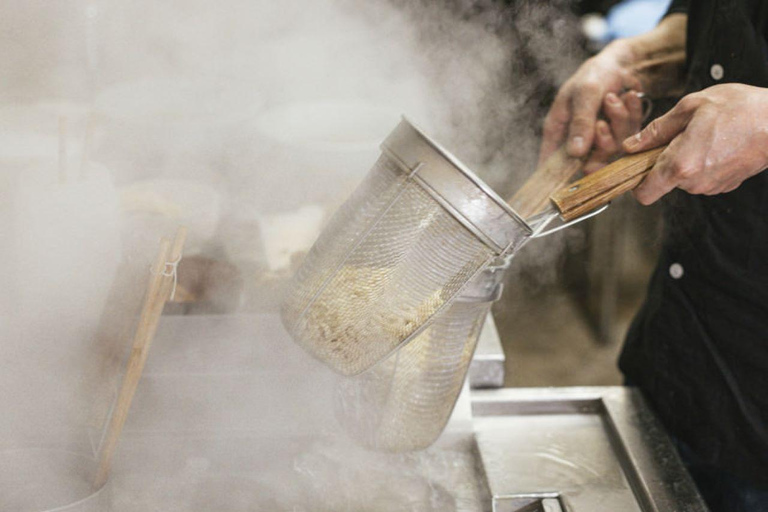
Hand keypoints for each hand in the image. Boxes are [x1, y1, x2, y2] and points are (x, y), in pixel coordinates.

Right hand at [539, 40, 641, 163]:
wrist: (622, 62)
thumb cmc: (594, 75)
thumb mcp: (585, 93)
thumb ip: (580, 122)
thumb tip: (575, 153)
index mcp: (558, 132)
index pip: (551, 165)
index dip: (559, 176)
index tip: (574, 174)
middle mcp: (577, 141)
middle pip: (589, 162)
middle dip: (602, 140)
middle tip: (602, 120)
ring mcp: (600, 141)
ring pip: (613, 149)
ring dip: (619, 121)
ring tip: (615, 97)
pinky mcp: (620, 136)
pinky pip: (630, 136)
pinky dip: (632, 114)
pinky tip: (629, 97)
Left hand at [622, 83, 767, 203]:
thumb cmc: (740, 109)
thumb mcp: (691, 107)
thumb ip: (657, 130)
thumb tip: (631, 145)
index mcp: (680, 166)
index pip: (644, 194)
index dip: (636, 182)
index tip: (638, 166)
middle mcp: (695, 183)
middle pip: (664, 182)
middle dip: (665, 162)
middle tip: (680, 136)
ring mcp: (712, 187)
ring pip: (684, 179)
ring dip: (686, 160)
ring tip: (705, 136)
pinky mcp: (726, 185)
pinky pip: (703, 177)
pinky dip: (703, 163)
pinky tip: (718, 143)